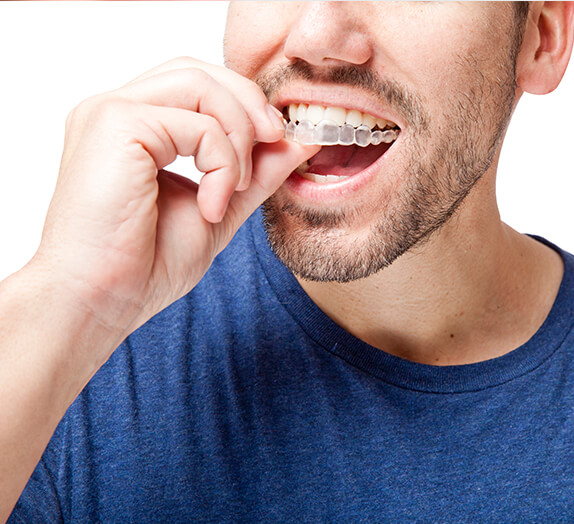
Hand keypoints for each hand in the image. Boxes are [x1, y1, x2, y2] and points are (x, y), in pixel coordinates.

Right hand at [31, 57, 317, 340]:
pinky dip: (221, 162)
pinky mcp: (116, 125)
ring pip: (200, 84)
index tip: (280, 139)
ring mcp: (111, 113)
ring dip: (238, 133)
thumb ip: (255, 172)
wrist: (102, 301)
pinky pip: (197, 123)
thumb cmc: (144, 263)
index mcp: (135, 126)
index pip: (197, 84)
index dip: (245, 103)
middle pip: (200, 71)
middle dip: (250, 105)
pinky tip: (212, 205)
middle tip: (278, 141)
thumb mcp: (219, 207)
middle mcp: (118, 110)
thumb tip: (299, 141)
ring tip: (234, 187)